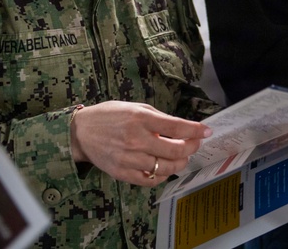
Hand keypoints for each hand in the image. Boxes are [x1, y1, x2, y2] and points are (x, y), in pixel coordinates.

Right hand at [70, 101, 211, 185]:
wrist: (81, 132)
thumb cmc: (110, 116)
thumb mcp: (135, 107)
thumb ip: (158, 118)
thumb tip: (182, 128)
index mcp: (140, 118)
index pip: (176, 126)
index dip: (195, 130)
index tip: (207, 131)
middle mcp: (135, 139)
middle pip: (175, 150)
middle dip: (191, 147)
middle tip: (195, 144)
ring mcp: (129, 158)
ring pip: (165, 167)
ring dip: (180, 162)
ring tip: (182, 156)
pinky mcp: (122, 173)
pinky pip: (150, 180)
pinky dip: (163, 175)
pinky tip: (166, 167)